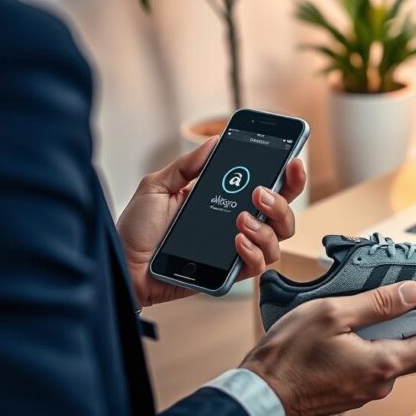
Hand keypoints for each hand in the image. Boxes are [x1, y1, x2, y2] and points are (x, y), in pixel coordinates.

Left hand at [117, 136, 307, 306]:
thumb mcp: (158, 186)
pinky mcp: (228, 274)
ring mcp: (235, 251)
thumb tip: (215, 141)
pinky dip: (253, 252)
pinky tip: (237, 241)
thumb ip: (188, 164)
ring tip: (241, 219)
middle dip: (281, 201)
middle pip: (284, 215)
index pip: (269, 188)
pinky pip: (258, 266)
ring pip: (277, 241)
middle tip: (259, 192)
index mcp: (226, 201)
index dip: (288, 176)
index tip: (292, 161)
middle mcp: (237, 226)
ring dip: (266, 227)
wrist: (122, 264)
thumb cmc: (136, 230)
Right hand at [242, 281, 415, 415]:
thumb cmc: (288, 357)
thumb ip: (377, 304)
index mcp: (383, 363)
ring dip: (405, 331)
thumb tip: (414, 294)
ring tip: (406, 303)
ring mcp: (366, 390)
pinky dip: (383, 341)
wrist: (259, 395)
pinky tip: (372, 324)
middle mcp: (381, 382)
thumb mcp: (333, 314)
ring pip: (396, 355)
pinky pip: (376, 362)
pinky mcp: (350, 390)